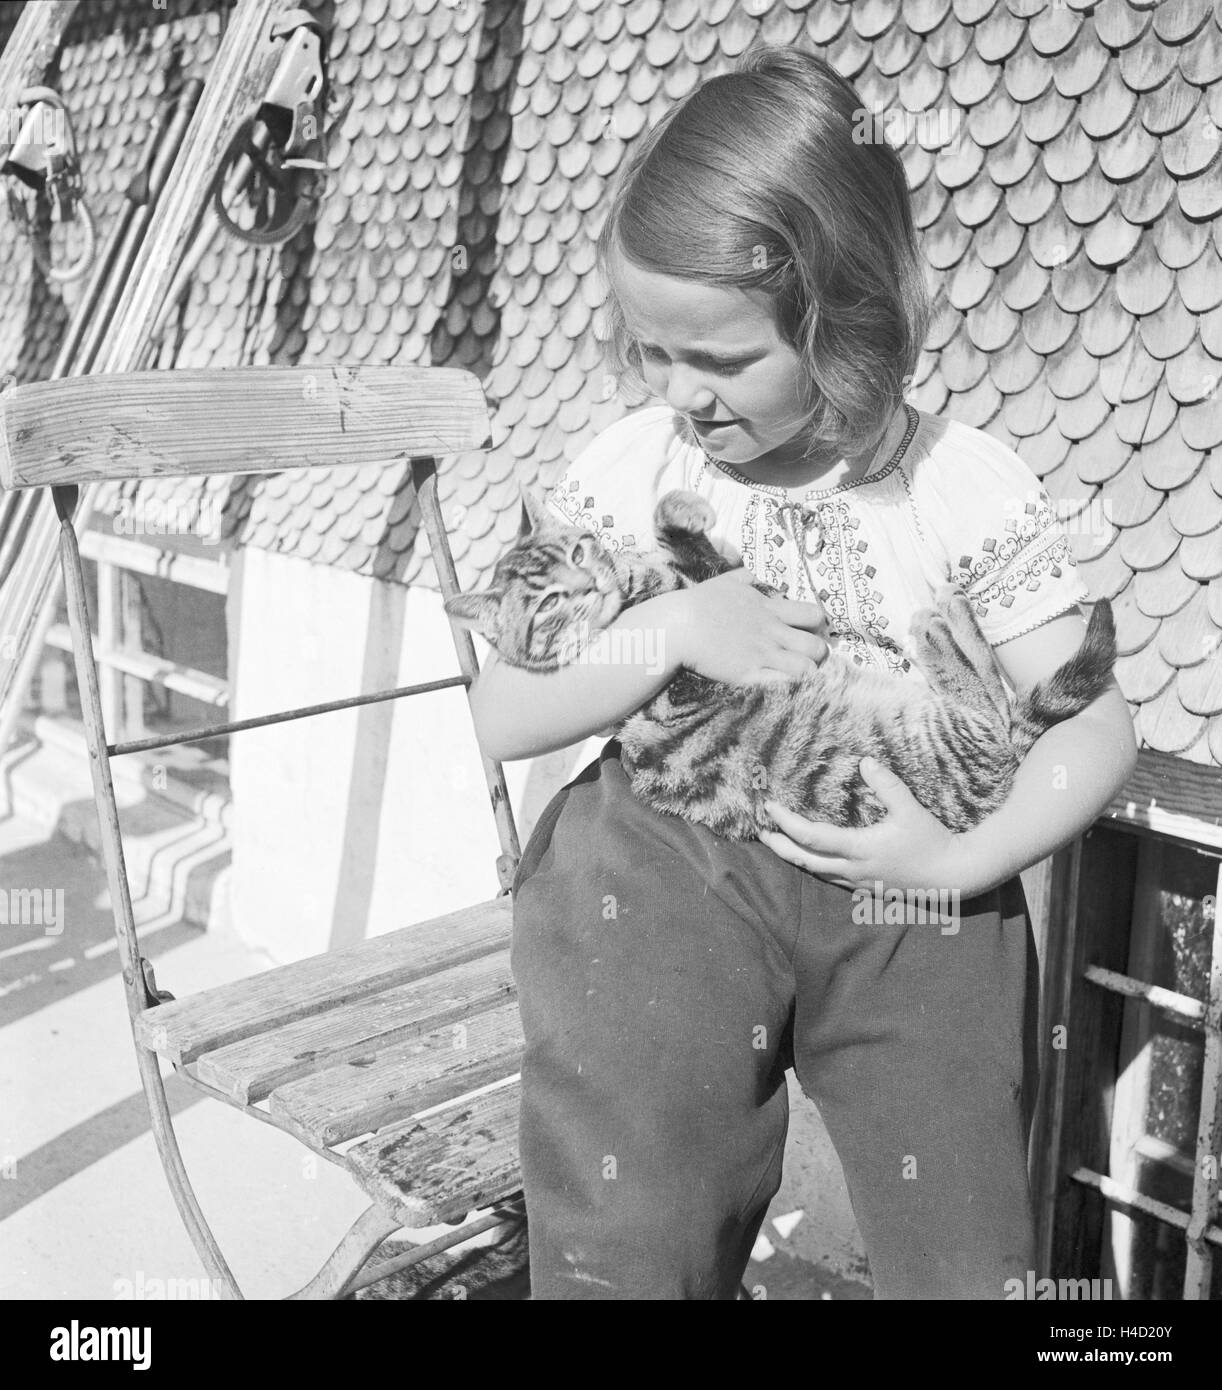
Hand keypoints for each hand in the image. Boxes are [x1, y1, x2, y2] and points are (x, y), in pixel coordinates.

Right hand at [668, 569, 829, 683]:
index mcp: (769, 608)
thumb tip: (755, 574)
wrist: (677, 626)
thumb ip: (745, 578)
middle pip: (817, 645)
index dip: (817, 626)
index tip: (808, 632)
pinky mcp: (748, 674)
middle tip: (807, 658)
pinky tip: (783, 684)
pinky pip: (784, 683)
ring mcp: (761, 654)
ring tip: (797, 674)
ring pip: (807, 667)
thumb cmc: (698, 603)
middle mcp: (771, 631)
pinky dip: (790, 685)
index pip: (813, 615)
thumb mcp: (725, 582)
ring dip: (807, 672)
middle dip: (818, 654)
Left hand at [759, 757, 981, 895]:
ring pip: (817, 873)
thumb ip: (888, 785)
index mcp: (860, 849)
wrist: (954, 877)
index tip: (771, 807)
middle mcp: (854, 870)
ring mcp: (860, 883)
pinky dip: (816, 867)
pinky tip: (812, 859)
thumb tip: (865, 760)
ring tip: (780, 844)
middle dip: (780, 846)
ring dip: (795, 858)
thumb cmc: (933, 841)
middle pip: (805, 861)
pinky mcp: (868, 889)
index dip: (787, 822)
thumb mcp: (911, 809)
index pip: (812, 836)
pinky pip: (832, 880)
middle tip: (761, 833)